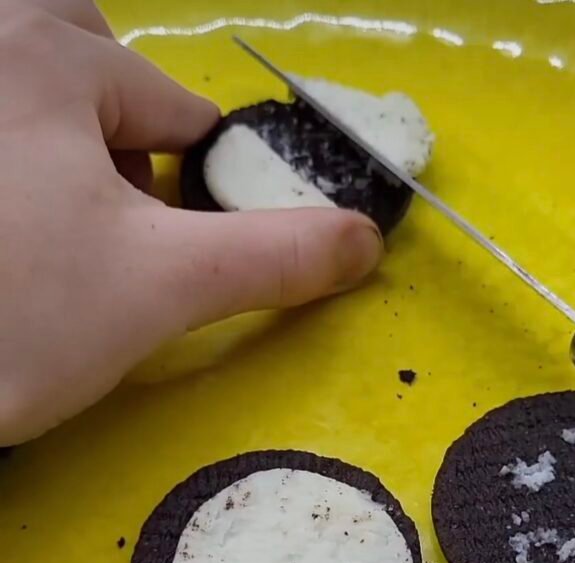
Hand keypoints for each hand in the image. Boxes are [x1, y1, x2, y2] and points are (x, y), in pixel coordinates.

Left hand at [0, 0, 381, 443]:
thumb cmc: (11, 324)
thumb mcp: (161, 290)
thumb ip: (274, 256)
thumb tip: (366, 239)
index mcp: (40, 52)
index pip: (174, 112)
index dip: (200, 189)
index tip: (178, 249)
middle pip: (84, 59)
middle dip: (116, 132)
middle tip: (111, 214)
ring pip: (22, 78)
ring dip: (54, 133)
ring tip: (51, 222)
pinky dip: (11, 155)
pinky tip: (11, 231)